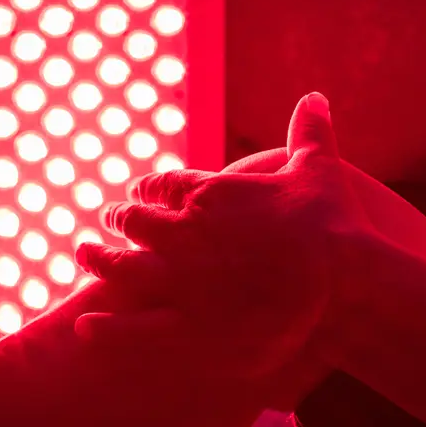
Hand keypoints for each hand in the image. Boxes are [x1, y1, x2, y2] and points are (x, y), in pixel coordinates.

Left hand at [74, 93, 367, 384]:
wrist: (343, 284)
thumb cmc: (331, 225)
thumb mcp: (319, 168)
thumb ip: (310, 132)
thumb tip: (315, 97)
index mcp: (207, 195)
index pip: (161, 186)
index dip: (145, 190)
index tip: (136, 192)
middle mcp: (182, 234)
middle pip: (133, 223)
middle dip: (116, 220)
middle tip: (102, 221)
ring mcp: (179, 282)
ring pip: (121, 268)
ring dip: (98, 260)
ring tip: (82, 255)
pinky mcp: (186, 328)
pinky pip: (132, 329)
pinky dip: (104, 327)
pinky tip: (84, 326)